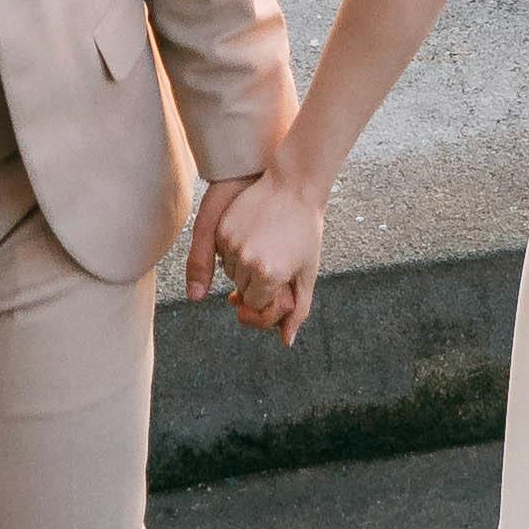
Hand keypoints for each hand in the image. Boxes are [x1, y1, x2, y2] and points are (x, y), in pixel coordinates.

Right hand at [201, 170, 327, 343]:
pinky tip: (253, 233)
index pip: (256, 304)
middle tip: (275, 258)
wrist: (294, 186)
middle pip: (242, 289)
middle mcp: (247, 261)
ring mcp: (232, 244)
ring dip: (243, 266)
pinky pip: (222, 251)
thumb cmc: (306, 231)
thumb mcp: (307, 272)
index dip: (268, 294)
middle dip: (256, 281)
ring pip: (230, 271)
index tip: (279, 279)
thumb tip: (287, 341)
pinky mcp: (222, 228)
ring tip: (265, 243)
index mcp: (269, 275)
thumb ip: (297, 310)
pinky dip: (233, 249)